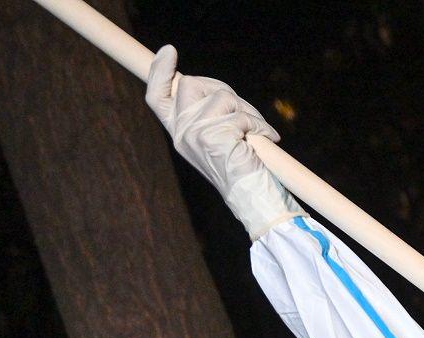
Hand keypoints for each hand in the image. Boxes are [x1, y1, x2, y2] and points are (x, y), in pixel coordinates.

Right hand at [145, 47, 295, 237]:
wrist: (255, 200)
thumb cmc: (244, 170)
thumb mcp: (221, 139)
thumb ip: (210, 115)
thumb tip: (215, 90)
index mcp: (180, 134)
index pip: (157, 97)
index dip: (160, 71)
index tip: (169, 51)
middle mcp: (181, 135)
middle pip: (191, 84)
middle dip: (226, 91)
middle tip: (248, 116)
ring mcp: (194, 136)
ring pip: (220, 96)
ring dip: (247, 110)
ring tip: (258, 132)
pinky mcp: (212, 138)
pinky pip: (239, 115)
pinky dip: (259, 124)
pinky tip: (266, 139)